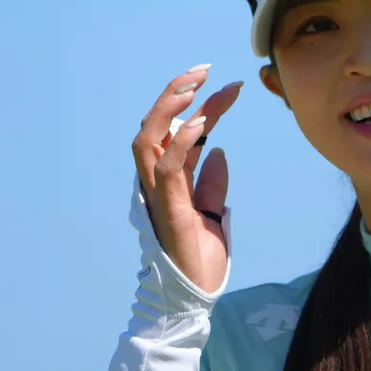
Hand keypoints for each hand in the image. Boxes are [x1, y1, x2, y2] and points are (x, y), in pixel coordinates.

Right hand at [130, 66, 241, 292]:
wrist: (194, 301)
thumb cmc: (199, 261)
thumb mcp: (214, 216)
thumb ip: (212, 185)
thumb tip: (218, 151)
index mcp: (168, 183)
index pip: (176, 133)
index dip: (194, 104)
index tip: (221, 82)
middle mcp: (157, 184)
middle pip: (152, 127)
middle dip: (173, 94)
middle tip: (202, 69)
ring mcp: (159, 196)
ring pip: (149, 140)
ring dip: (170, 109)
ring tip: (196, 85)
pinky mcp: (170, 212)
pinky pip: (169, 170)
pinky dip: (182, 143)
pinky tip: (202, 123)